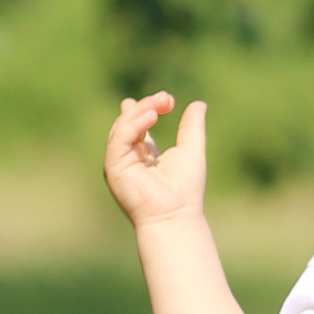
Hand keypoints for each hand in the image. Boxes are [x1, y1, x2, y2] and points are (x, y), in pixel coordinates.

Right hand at [104, 90, 208, 227]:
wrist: (177, 215)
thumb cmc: (185, 190)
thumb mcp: (191, 150)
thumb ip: (192, 127)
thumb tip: (199, 104)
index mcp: (142, 155)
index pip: (136, 126)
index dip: (142, 109)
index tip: (164, 98)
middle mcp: (127, 158)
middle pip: (129, 122)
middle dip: (146, 106)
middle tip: (167, 98)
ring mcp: (118, 162)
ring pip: (123, 126)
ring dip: (141, 110)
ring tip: (162, 102)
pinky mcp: (113, 166)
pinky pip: (120, 137)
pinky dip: (134, 123)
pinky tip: (152, 115)